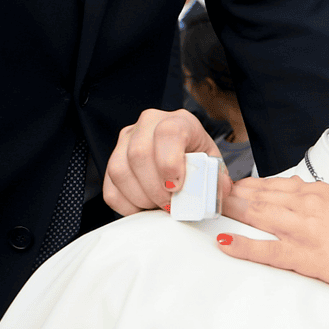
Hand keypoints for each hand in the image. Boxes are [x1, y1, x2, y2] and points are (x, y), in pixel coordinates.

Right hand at [103, 109, 230, 215]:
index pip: (168, 133)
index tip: (176, 186)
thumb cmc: (198, 161)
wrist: (185, 158)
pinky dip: (127, 205)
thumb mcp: (214, 167)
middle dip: (155, 188)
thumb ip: (218, 179)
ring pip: (120, 170)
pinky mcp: (112, 161)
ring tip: (159, 206)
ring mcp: (126, 140)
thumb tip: (217, 191)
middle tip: (170, 205)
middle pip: (139, 154)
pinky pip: (110, 188)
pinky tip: (144, 208)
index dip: (170, 162)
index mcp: (179, 121)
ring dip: (141, 197)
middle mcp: (148, 124)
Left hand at [216, 176, 328, 300]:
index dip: (247, 186)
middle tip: (208, 194)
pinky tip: (224, 242)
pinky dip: (242, 245)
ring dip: (229, 212)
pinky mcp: (306, 256)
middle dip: (230, 195)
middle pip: (258, 196)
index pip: (274, 185)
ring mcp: (304, 230)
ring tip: (208, 210)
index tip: (230, 186)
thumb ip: (319, 198)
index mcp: (318, 192)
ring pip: (257, 215)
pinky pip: (266, 250)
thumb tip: (296, 190)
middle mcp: (307, 205)